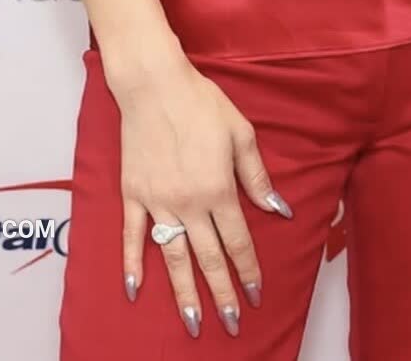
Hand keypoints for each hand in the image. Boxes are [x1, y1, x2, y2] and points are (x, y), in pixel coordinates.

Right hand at [113, 52, 293, 337]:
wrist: (154, 85)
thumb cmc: (202, 103)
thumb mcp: (241, 132)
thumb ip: (257, 176)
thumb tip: (277, 209)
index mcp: (218, 188)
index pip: (237, 240)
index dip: (248, 269)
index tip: (256, 294)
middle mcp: (189, 203)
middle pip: (209, 257)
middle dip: (222, 293)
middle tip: (232, 323)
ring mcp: (158, 202)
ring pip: (173, 257)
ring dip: (184, 293)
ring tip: (192, 323)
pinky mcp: (133, 195)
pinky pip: (133, 237)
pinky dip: (133, 264)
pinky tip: (135, 290)